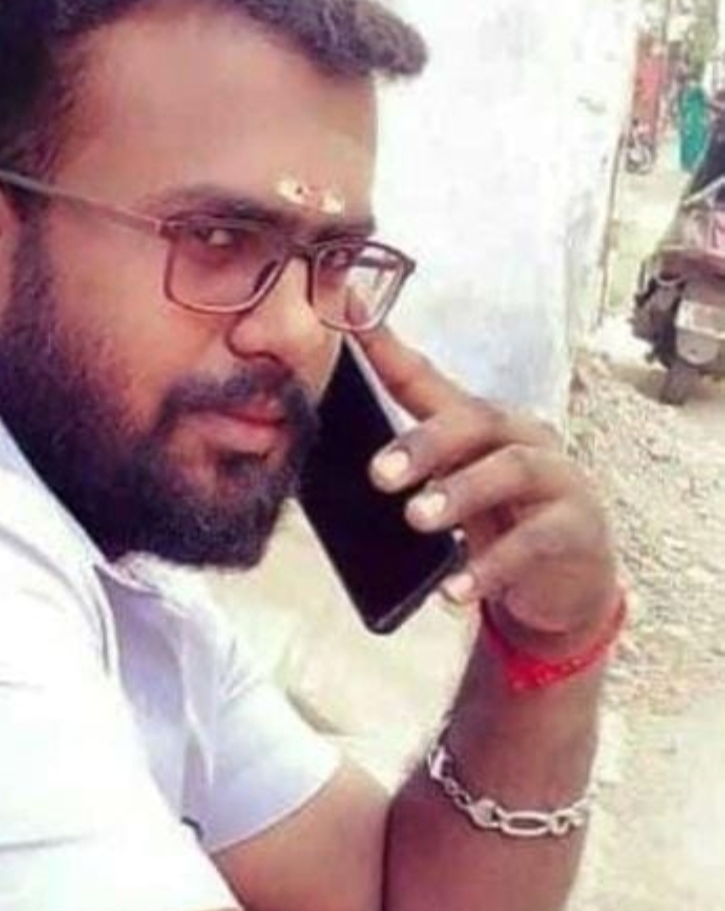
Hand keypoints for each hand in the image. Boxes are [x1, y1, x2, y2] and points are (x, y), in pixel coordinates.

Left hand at [355, 326, 617, 651]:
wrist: (568, 585)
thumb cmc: (501, 525)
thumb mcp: (452, 492)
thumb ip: (410, 472)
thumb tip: (333, 461)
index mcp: (483, 424)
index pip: (429, 381)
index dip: (388, 351)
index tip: (349, 321)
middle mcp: (524, 439)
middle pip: (476, 421)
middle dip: (425, 444)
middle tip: (379, 475)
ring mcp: (558, 481)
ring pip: (512, 471)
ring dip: (461, 493)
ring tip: (417, 518)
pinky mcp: (575, 530)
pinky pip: (532, 544)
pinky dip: (489, 567)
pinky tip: (455, 590)